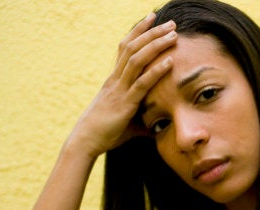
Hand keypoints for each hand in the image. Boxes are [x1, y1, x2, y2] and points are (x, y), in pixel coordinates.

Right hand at [66, 13, 176, 157]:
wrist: (85, 142)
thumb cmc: (104, 133)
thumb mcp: (126, 122)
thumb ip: (141, 120)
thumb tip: (156, 127)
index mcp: (114, 79)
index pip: (125, 47)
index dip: (138, 31)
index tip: (152, 18)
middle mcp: (116, 79)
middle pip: (133, 47)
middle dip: (152, 32)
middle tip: (170, 22)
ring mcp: (119, 89)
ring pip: (137, 59)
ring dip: (156, 45)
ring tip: (173, 35)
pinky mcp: (125, 103)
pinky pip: (142, 83)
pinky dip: (156, 71)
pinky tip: (170, 62)